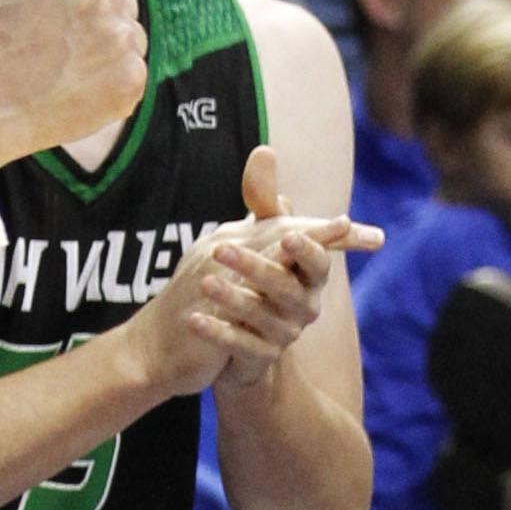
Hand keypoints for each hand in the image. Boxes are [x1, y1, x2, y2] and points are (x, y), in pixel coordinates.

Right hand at [0, 0, 145, 178]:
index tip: (88, 14)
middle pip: (127, 5)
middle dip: (107, 23)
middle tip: (74, 50)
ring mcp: (123, 38)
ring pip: (133, 42)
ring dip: (113, 55)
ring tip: (73, 75)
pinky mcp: (132, 77)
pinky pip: (133, 77)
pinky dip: (114, 87)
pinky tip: (81, 94)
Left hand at [195, 146, 380, 388]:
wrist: (241, 338)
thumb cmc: (257, 276)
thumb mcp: (258, 236)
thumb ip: (262, 199)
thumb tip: (263, 150)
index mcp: (308, 276)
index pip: (318, 261)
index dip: (309, 249)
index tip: (287, 236)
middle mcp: (303, 306)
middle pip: (287, 287)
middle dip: (257, 267)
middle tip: (221, 247)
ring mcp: (282, 335)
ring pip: (263, 318)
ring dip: (233, 299)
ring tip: (203, 282)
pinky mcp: (257, 358)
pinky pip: (240, 347)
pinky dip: (217, 333)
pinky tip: (192, 319)